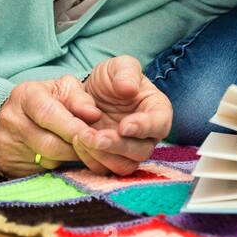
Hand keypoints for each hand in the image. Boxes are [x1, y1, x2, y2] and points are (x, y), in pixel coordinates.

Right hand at [0, 75, 104, 177]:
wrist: (16, 113)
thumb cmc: (49, 99)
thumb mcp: (66, 89)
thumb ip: (81, 100)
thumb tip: (94, 115)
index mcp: (25, 95)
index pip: (48, 114)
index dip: (73, 127)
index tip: (92, 136)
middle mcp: (10, 119)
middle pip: (48, 143)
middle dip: (75, 148)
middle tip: (92, 149)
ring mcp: (4, 143)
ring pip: (45, 160)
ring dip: (67, 159)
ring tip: (79, 152)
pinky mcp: (5, 162)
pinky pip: (37, 172)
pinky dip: (54, 168)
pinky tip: (61, 159)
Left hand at [76, 55, 172, 175]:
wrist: (91, 94)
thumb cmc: (112, 79)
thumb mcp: (119, 66)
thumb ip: (126, 72)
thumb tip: (129, 89)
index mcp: (157, 111)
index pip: (159, 124)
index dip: (144, 127)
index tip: (124, 126)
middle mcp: (146, 136)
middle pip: (141, 151)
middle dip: (118, 145)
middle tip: (97, 136)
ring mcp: (128, 151)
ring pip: (124, 166)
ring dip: (103, 155)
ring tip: (82, 137)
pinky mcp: (109, 160)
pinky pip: (103, 169)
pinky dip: (90, 159)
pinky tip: (77, 142)